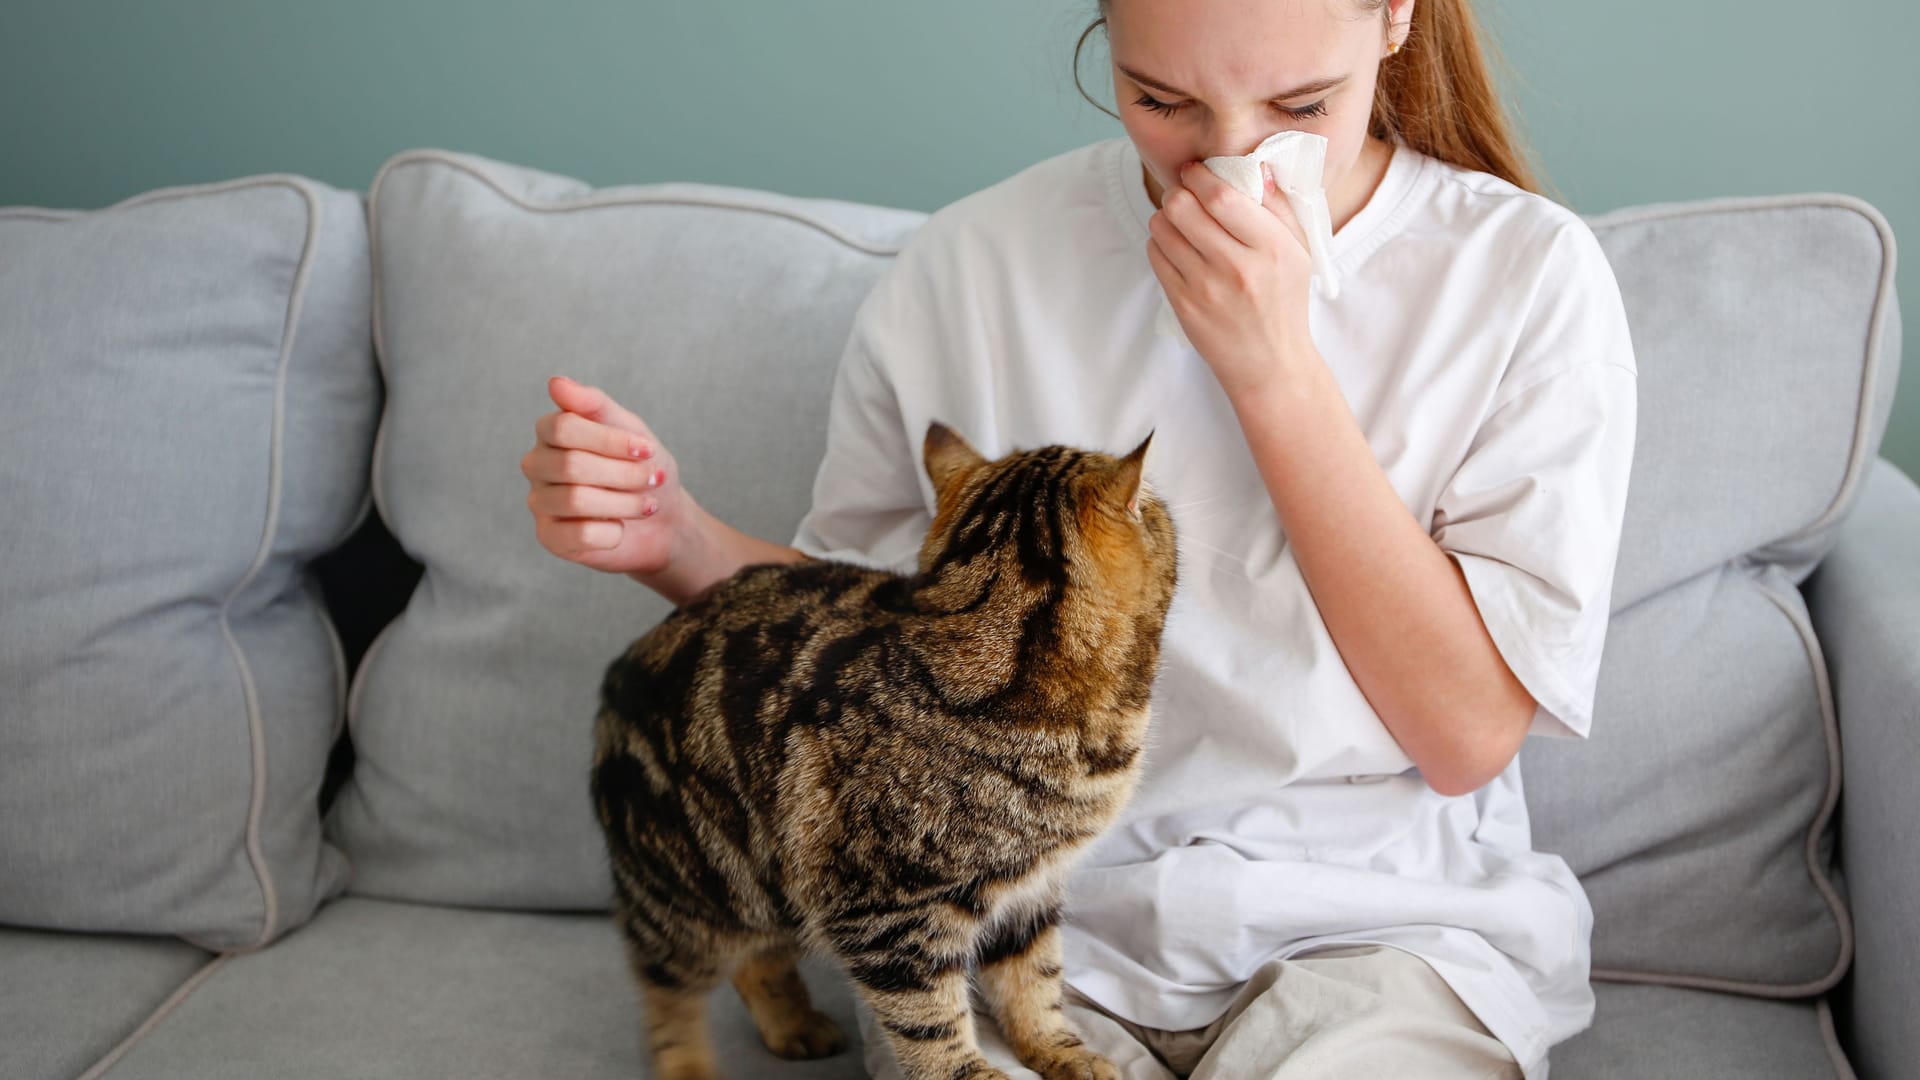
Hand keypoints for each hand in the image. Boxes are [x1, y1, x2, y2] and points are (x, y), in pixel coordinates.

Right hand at [521, 376, 686, 575]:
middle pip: (571, 465)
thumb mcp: (629, 428)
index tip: (646, 449)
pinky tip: (621, 527)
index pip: (563, 428)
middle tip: (653, 478)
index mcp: (550, 432)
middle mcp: (537, 465)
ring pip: (575, 501)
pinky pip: (578, 535)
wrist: (662, 517)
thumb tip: (555, 383)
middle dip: (623, 474)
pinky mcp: (549, 538)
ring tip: (648, 505)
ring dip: (624, 503)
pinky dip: (612, 532)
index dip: (610, 440)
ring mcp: (540, 502)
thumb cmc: (641, 466)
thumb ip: (594, 404)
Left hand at [1147, 159, 1315, 397]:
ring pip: (1162, 229)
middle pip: (1182, 207)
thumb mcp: (1298, 251)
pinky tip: (1177, 248)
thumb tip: (1257, 167)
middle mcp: (1237, 267)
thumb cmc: (1285, 300)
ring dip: (1166, 217)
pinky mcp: (1183, 305)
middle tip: (1184, 194)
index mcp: (1270, 247)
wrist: (1270, 362)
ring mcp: (1205, 288)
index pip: (1221, 196)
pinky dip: (1161, 243)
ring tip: (1181, 222)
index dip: (1200, 176)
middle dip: (1177, 192)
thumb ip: (1279, 207)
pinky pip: (1156, 256)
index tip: (1195, 170)